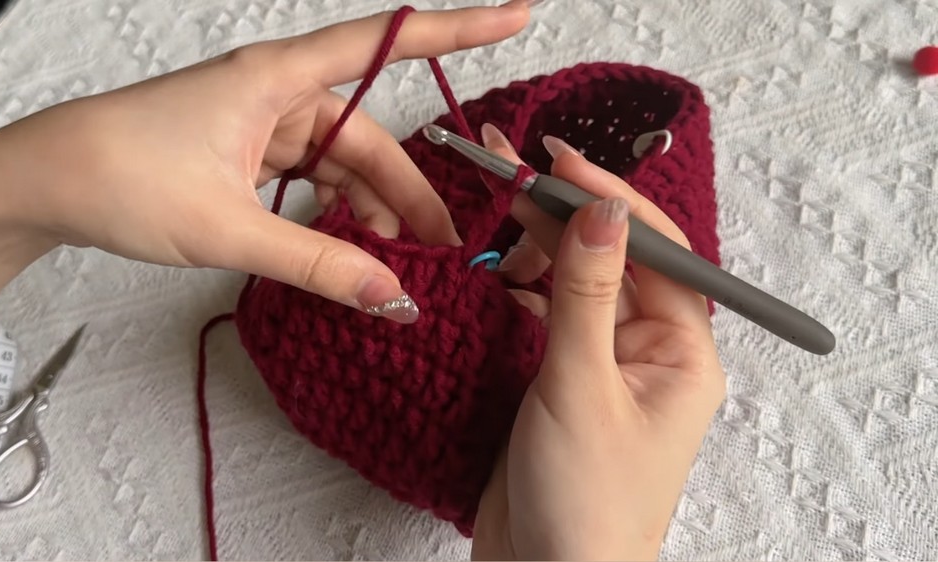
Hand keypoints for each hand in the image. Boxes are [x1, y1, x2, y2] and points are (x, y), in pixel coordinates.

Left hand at [0, 2, 533, 346]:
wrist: (46, 181)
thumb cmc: (123, 175)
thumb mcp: (230, 229)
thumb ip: (318, 262)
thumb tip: (391, 297)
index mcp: (276, 80)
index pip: (383, 44)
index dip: (456, 31)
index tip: (516, 15)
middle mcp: (276, 93)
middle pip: (368, 136)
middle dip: (410, 191)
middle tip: (444, 248)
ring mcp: (262, 123)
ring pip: (342, 162)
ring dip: (372, 210)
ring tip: (396, 264)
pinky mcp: (247, 152)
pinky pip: (311, 177)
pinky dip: (335, 212)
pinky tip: (351, 248)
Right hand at [471, 125, 726, 560]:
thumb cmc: (586, 502)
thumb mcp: (582, 386)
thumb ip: (587, 294)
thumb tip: (602, 210)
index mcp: (683, 353)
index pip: (656, 252)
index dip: (609, 201)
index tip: (558, 163)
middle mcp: (652, 354)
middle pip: (614, 262)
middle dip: (565, 219)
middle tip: (511, 177)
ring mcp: (607, 369)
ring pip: (577, 287)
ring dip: (540, 253)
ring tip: (497, 222)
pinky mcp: (566, 386)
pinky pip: (550, 321)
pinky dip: (523, 295)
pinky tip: (495, 274)